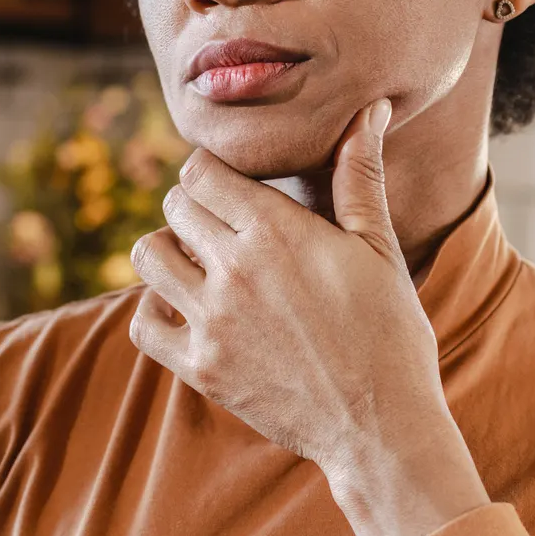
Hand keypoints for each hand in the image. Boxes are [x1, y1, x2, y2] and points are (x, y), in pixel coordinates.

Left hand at [127, 101, 488, 535]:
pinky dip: (155, 310)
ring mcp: (211, 322)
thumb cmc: (391, 332)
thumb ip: (358, 175)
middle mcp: (234, 270)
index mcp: (276, 231)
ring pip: (147, 257)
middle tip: (223, 225)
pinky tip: (187, 310)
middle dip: (194, 206)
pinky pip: (143, 323)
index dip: (211, 171)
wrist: (382, 426)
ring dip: (168, 251)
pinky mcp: (200, 368)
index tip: (231, 186)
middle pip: (174, 206)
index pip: (200, 171)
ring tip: (201, 262)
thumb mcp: (380, 247)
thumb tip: (368, 109)